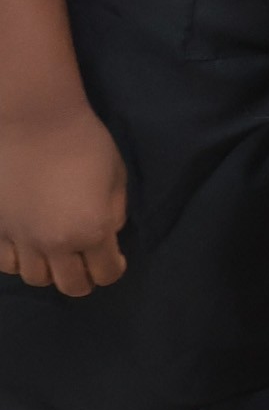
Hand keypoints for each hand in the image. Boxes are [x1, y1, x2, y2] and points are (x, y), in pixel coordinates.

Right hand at [0, 98, 127, 296]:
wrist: (38, 124)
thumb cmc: (86, 144)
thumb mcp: (117, 177)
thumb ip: (115, 213)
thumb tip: (108, 235)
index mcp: (91, 231)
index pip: (105, 274)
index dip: (113, 270)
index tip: (114, 260)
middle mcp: (55, 244)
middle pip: (71, 286)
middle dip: (84, 280)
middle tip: (88, 265)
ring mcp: (21, 240)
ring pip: (36, 278)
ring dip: (51, 271)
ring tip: (57, 254)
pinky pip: (6, 263)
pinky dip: (19, 261)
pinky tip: (28, 246)